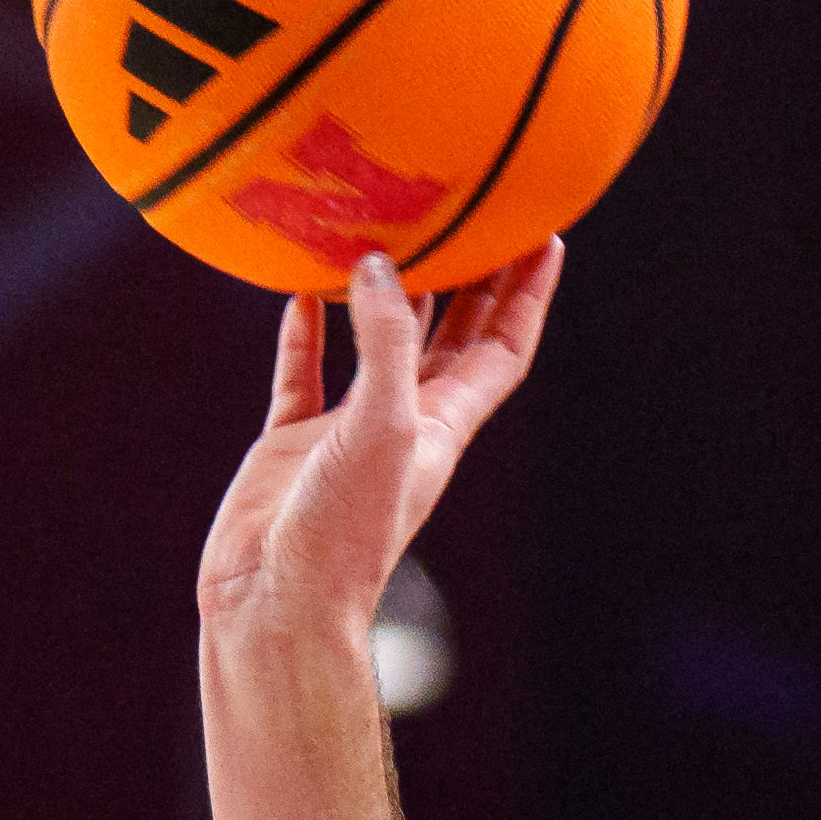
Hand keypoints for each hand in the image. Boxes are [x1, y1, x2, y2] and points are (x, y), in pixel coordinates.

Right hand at [194, 243, 561, 640]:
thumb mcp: (381, 425)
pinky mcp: (293, 444)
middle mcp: (402, 422)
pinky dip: (305, 333)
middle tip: (478, 216)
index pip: (502, 349)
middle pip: (450, 337)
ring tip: (391, 235)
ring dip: (386, 295)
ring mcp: (347, 432)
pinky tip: (302, 293)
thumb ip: (385, 344)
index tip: (543, 238)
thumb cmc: (344, 534)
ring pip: (375, 346)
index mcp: (443, 424)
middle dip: (471, 280)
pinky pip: (304, 374)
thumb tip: (377, 267)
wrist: (277, 602)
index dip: (527, 295)